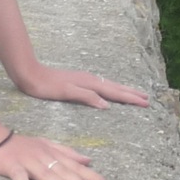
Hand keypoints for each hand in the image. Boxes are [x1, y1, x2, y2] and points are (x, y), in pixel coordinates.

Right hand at [0, 132, 113, 179]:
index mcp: (53, 153)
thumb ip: (68, 153)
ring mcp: (27, 161)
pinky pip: (18, 176)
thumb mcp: (47, 145)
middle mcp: (44, 157)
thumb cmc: (21, 145)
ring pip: (47, 174)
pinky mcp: (11, 166)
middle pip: (65, 172)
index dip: (92, 177)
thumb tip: (89, 161)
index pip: (77, 166)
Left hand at [13, 64, 149, 108]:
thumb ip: (87, 97)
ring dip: (124, 91)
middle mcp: (91, 80)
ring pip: (110, 86)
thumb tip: (107, 104)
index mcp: (90, 83)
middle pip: (116, 88)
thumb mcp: (67, 92)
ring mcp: (86, 79)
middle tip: (147, 99)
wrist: (31, 75)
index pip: (115, 93)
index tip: (145, 102)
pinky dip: (113, 90)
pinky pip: (103, 86)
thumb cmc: (47, 86)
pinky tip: (111, 92)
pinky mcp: (80, 81)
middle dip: (132, 94)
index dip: (130, 98)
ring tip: (136, 94)